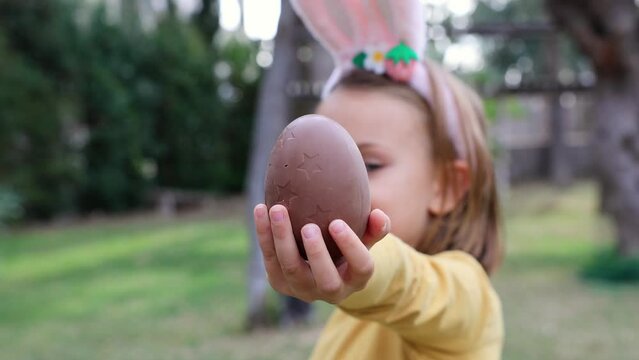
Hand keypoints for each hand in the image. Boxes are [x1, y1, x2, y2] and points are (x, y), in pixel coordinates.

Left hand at [253, 204, 389, 303]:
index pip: (360, 266)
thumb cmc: (348, 247)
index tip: (338, 223)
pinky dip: (264, 234)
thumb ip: (375, 227)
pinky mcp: (280, 283)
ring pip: (290, 268)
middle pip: (324, 278)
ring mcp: (302, 289)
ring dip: (282, 239)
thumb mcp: (365, 239)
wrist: (321, 269)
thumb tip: (378, 214)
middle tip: (308, 227)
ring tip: (278, 210)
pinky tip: (261, 209)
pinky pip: (270, 259)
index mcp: (356, 279)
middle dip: (315, 253)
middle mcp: (331, 290)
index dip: (350, 247)